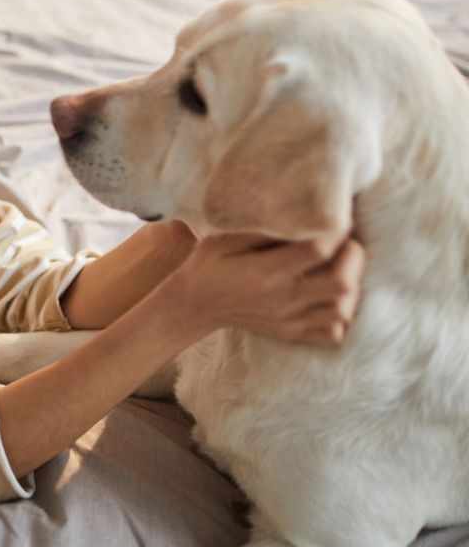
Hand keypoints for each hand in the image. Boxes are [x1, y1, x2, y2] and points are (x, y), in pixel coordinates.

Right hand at [163, 233, 364, 345]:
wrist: (193, 305)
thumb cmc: (208, 264)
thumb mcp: (224, 236)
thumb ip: (260, 227)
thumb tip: (297, 212)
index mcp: (266, 270)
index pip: (318, 249)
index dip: (337, 231)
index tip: (336, 219)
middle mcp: (282, 298)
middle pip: (341, 284)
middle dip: (353, 260)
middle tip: (345, 246)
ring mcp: (288, 319)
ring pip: (342, 310)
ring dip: (350, 288)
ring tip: (339, 270)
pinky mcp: (290, 333)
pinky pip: (332, 333)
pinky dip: (339, 316)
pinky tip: (329, 298)